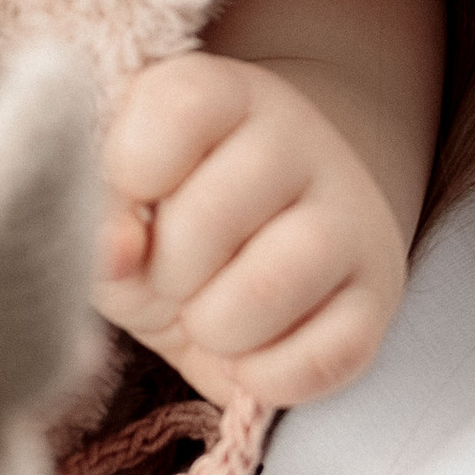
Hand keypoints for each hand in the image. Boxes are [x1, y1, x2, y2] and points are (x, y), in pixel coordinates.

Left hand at [94, 51, 406, 408]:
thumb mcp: (119, 204)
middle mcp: (299, 141)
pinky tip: (248, 356)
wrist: (268, 235)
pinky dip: (266, 377)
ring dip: (215, 327)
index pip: (179, 110)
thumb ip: (95, 215)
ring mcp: (350, 216)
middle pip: (211, 215)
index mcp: (225, 96)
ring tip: (208, 319)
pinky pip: (325, 356)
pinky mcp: (379, 296)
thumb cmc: (172, 217)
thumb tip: (114, 252)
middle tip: (171, 279)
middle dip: (166, 273)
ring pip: (273, 283)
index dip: (131, 173)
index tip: (133, 201)